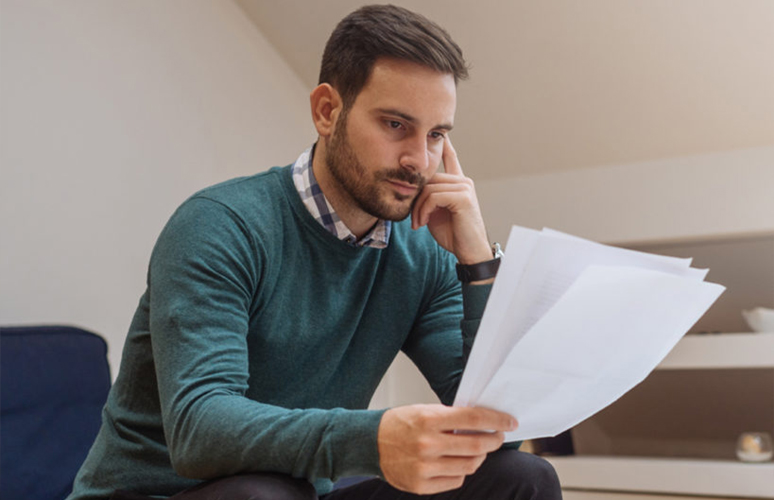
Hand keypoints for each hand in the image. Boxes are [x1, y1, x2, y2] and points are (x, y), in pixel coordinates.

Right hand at [377, 404, 516, 494]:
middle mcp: (427, 444)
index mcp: (428, 420)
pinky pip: (455, 481)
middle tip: (498, 437)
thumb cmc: (398, 424)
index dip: (496, 420)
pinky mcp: (421, 485)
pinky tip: (456, 463)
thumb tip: (482, 423)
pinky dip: (461, 472)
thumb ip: (451, 417)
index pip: (473, 418)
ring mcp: (424, 467)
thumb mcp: (423, 410)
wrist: (369, 443)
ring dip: (479, 457)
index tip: (509, 422)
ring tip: (477, 450)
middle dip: (494, 440)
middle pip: (476, 445)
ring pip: (469, 466)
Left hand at [411, 138, 491, 264]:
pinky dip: (424, 210)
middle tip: (414, 220)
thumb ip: (428, 197)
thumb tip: (413, 187)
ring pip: (429, 188)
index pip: (451, 158)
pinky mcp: (464, 197)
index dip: (445, 145)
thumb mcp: (435, 212)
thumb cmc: (452, 234)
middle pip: (429, 178)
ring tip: (418, 223)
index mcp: (458, 184)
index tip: (441, 132)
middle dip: (416, 200)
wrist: (468, 251)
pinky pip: (434, 196)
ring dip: (418, 208)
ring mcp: (465, 187)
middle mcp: (463, 181)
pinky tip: (424, 222)